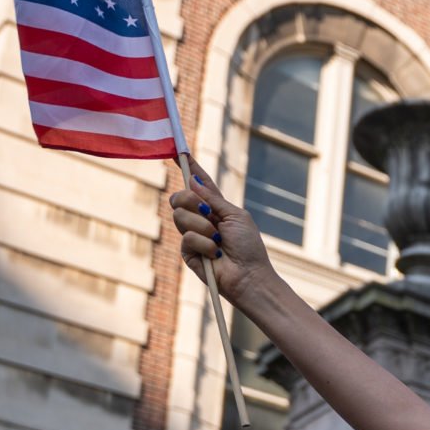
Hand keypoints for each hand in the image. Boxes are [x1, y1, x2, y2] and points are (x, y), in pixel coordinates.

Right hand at [169, 164, 276, 308]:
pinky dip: (204, 243)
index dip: (189, 169)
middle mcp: (200, 219)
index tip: (179, 153)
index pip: (198, 185)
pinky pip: (186, 237)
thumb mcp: (235, 215)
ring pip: (179, 215)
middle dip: (192, 201)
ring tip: (219, 240)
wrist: (250, 275)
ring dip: (203, 226)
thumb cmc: (249, 246)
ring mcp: (192, 235)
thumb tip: (192, 180)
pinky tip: (216, 254)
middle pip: (180, 197)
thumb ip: (213, 199)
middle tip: (208, 213)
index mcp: (215, 208)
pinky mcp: (187, 252)